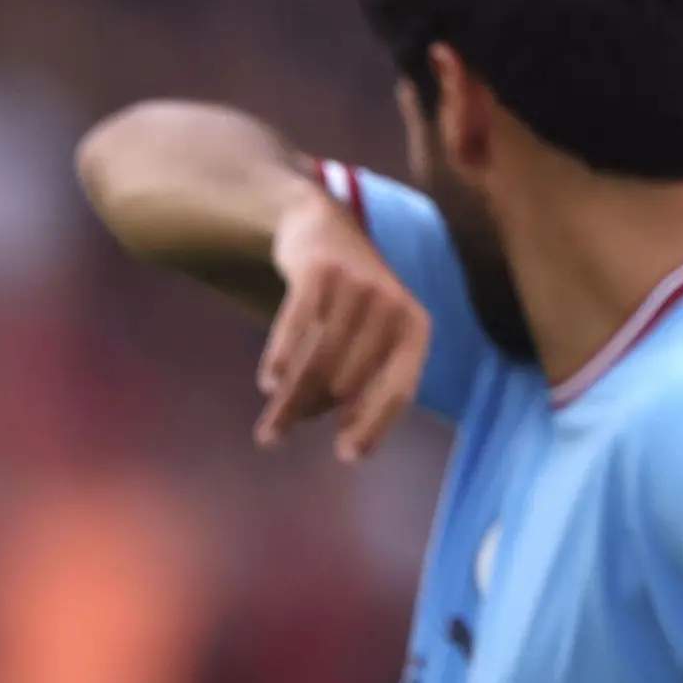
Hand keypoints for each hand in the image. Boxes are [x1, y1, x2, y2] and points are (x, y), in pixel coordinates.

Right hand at [255, 185, 429, 460]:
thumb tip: (351, 437)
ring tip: (270, 428)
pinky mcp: (319, 273)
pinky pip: (294, 330)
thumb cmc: (351, 296)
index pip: (399, 389)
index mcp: (415, 327)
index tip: (346, 457)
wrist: (323, 226)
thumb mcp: (376, 331)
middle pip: (347, 382)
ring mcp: (356, 287)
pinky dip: (279, 360)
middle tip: (283, 430)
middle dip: (312, 412)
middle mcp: (392, 305)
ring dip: (289, 401)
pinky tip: (266, 383)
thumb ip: (370, 378)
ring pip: (318, 363)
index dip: (374, 426)